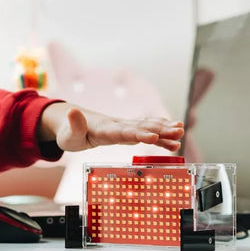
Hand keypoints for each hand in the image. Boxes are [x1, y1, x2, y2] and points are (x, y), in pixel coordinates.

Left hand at [38, 102, 183, 152]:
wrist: (72, 123)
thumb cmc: (70, 132)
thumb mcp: (68, 133)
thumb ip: (73, 124)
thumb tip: (72, 111)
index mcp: (103, 128)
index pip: (122, 131)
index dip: (137, 133)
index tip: (152, 136)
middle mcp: (117, 124)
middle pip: (140, 127)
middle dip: (159, 130)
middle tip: (178, 132)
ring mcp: (123, 126)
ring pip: (147, 127)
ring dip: (164, 130)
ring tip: (181, 133)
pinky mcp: (127, 130)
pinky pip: (146, 132)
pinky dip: (160, 135)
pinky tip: (175, 139)